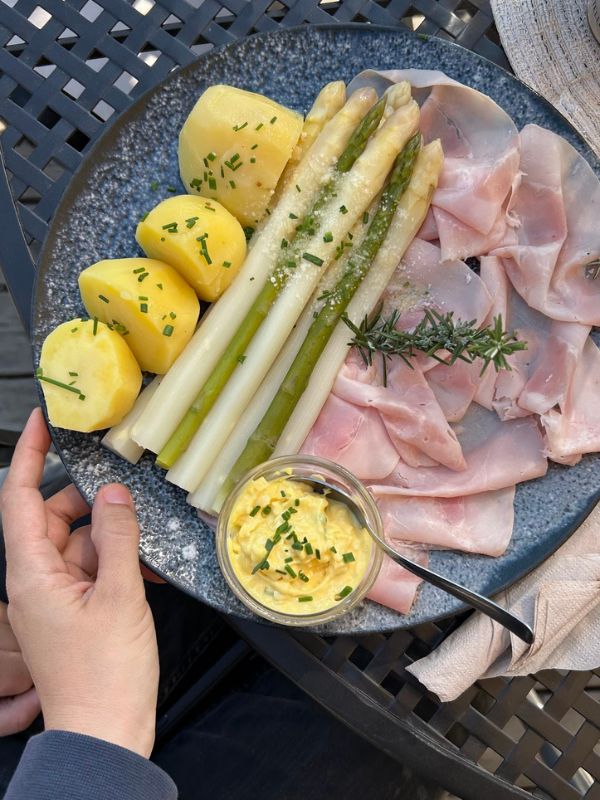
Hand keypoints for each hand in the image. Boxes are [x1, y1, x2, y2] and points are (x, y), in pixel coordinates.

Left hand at [0, 408, 158, 757]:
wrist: (106, 733)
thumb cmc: (104, 676)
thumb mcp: (120, 596)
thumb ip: (118, 537)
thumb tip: (114, 494)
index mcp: (32, 574)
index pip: (21, 498)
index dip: (31, 456)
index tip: (45, 422)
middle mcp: (36, 582)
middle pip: (56, 518)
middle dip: (92, 504)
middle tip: (127, 497)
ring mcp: (55, 597)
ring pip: (80, 542)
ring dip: (113, 538)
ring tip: (146, 544)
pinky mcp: (75, 610)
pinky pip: (93, 569)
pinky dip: (117, 564)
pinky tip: (147, 572)